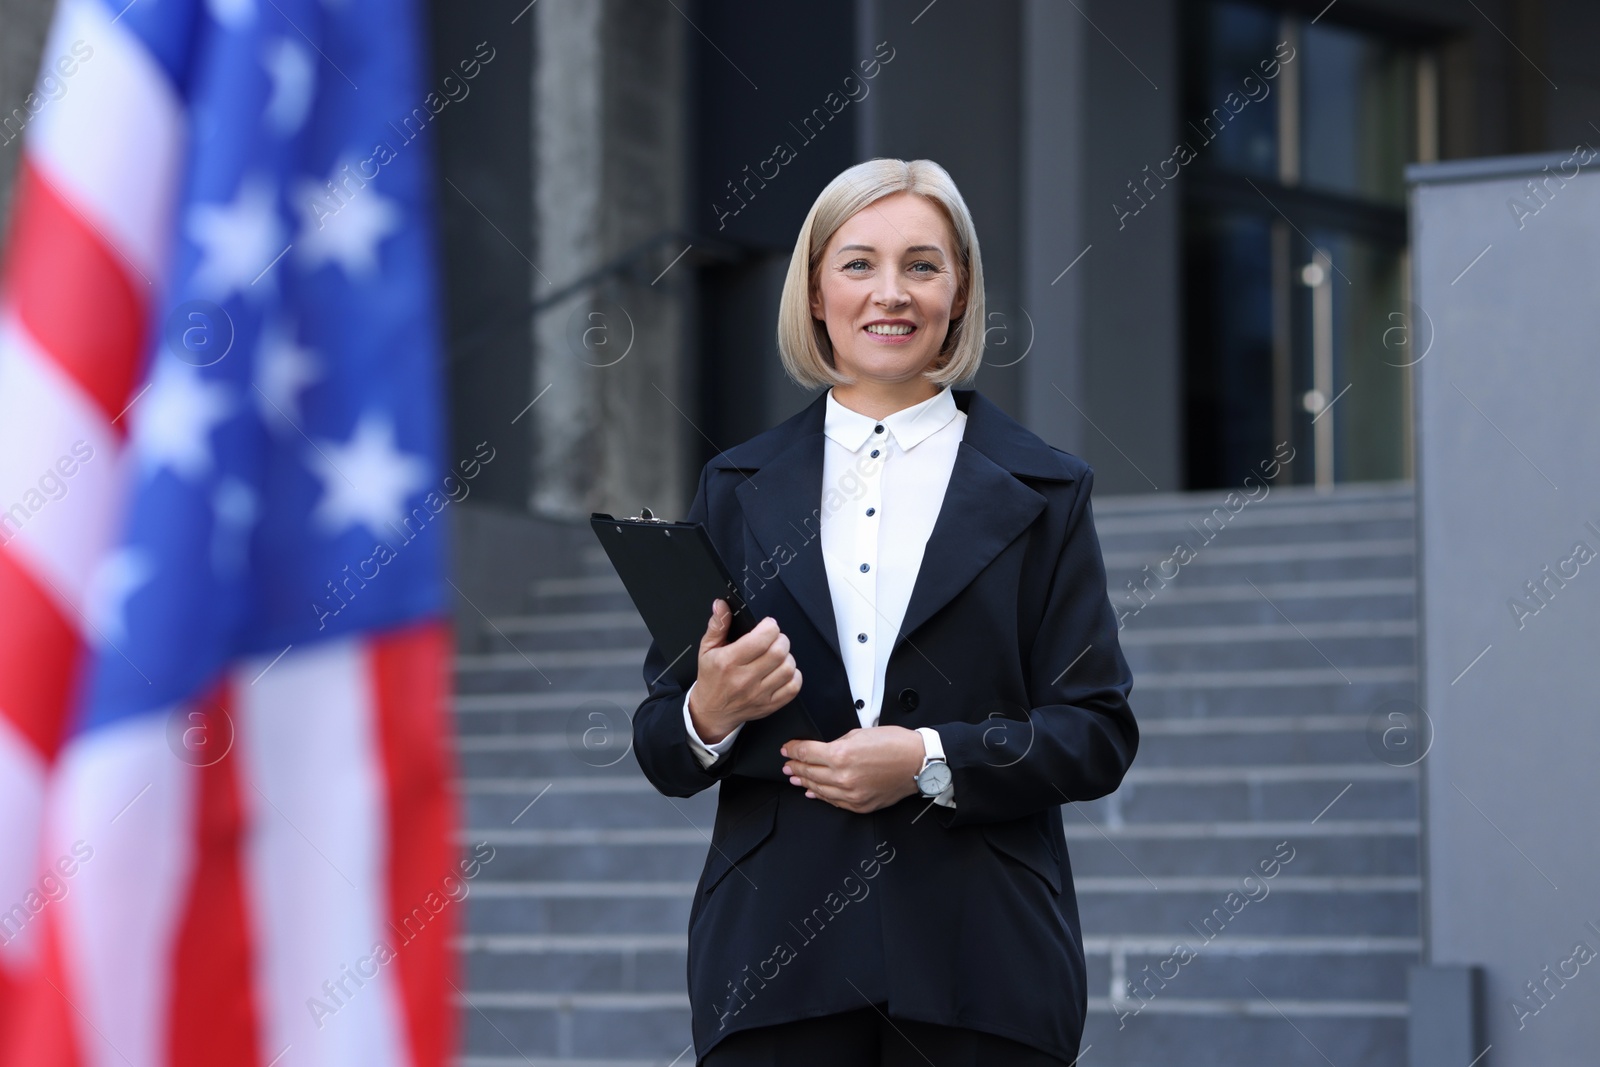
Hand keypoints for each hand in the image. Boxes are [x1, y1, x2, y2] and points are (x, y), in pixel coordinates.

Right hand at [687, 600, 801, 743]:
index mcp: (728, 662)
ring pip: (788, 668)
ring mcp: (759, 694)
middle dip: (781, 639)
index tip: (767, 625)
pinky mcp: (769, 705)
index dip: (770, 626)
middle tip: (774, 639)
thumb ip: (717, 625)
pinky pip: (793, 687)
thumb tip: (721, 604)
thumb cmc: (711, 678)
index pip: (761, 639)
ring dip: (787, 657)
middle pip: (778, 652)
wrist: (711, 712)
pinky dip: (793, 676)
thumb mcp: (707, 649)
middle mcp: (745, 679)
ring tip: (777, 655)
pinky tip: (782, 671)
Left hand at [780, 726, 924, 813]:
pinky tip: (813, 791)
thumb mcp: (860, 733)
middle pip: (809, 772)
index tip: (786, 749)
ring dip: (804, 782)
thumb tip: (823, 751)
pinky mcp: (860, 805)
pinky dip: (821, 796)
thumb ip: (838, 743)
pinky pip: (834, 801)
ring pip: (819, 789)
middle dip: (795, 767)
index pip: (806, 753)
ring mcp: (851, 794)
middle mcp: (843, 777)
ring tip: (795, 778)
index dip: (793, 750)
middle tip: (787, 765)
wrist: (918, 763)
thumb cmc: (895, 744)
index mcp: (841, 755)